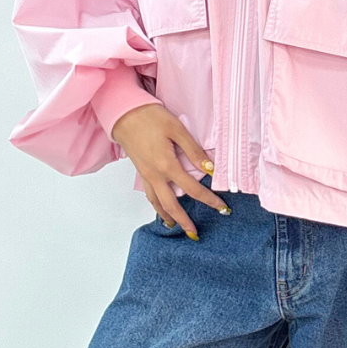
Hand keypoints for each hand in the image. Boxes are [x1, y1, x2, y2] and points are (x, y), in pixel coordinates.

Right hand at [111, 103, 230, 239]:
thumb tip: (209, 169)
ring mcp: (146, 175)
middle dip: (185, 221)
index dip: (209, 200)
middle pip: (172, 205)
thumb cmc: (150, 117)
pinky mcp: (141, 172)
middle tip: (196, 233)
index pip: (193, 188)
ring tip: (178, 227)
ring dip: (169, 217)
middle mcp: (155, 175)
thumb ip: (193, 150)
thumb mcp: (176, 129)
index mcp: (167, 165)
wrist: (124, 114)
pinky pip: (149, 195)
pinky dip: (157, 206)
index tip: (222, 208)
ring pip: (158, 203)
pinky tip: (162, 210)